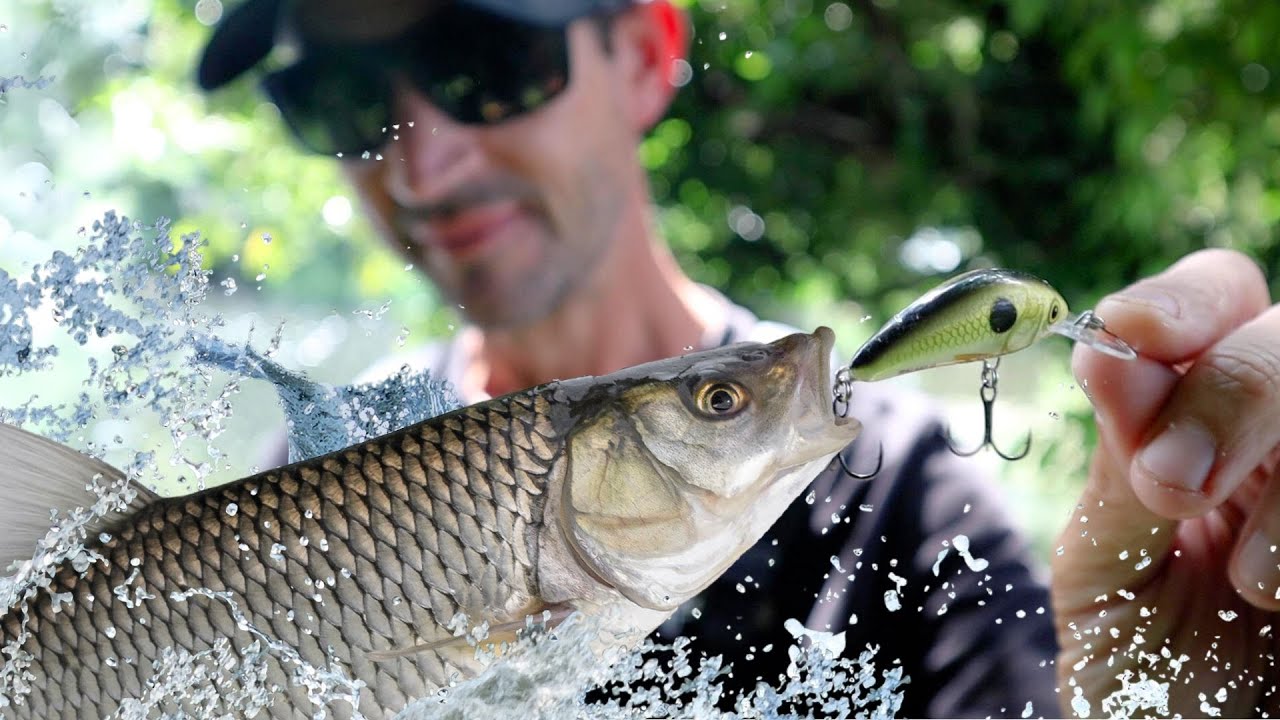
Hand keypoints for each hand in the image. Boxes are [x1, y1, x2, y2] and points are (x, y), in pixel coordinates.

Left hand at [1051, 249, 1279, 717]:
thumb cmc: (1153, 685)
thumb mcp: (1111, 579)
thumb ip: (1117, 474)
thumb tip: (1106, 357)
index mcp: (1200, 424)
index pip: (1212, 304)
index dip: (1180, 302)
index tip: (1132, 335)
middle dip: (1234, 392)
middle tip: (1175, 484)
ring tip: (1253, 587)